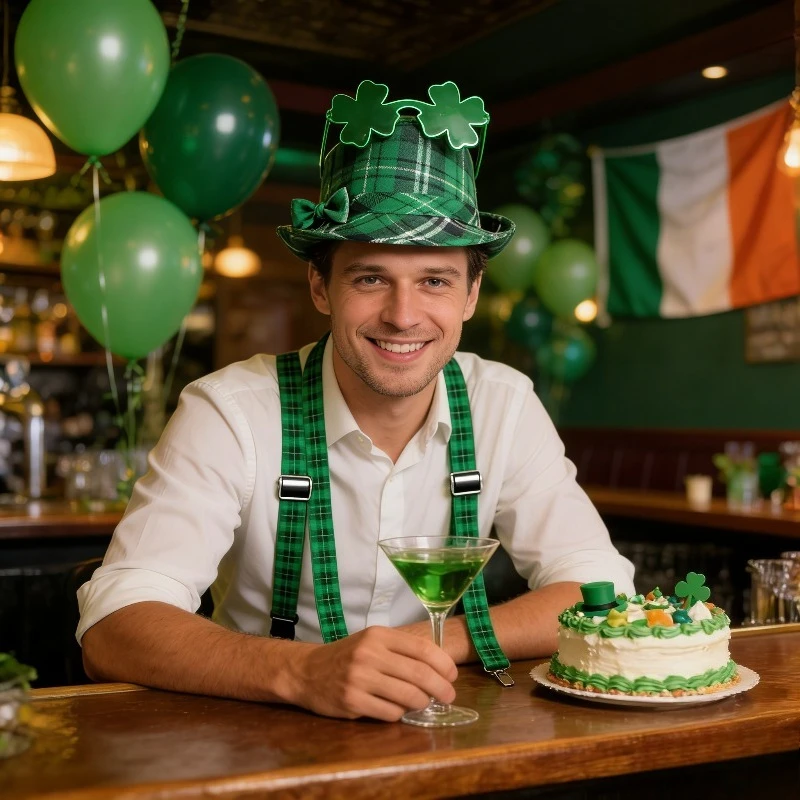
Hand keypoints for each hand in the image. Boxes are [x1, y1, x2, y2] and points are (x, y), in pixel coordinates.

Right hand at [290, 626, 456, 720]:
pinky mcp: (352, 702)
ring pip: (408, 696)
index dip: (443, 664)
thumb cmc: (347, 656)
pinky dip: (400, 714)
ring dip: (422, 703)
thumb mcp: (372, 642)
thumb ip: (400, 649)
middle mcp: (369, 654)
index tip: (452, 675)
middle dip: (441, 688)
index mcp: (378, 636)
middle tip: (449, 696)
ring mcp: (359, 678)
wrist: (307, 671)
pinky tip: (397, 709)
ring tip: (423, 703)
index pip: (422, 649)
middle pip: (420, 674)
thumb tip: (439, 666)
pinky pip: (390, 713)